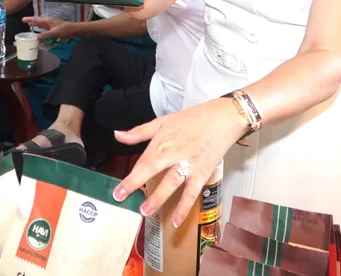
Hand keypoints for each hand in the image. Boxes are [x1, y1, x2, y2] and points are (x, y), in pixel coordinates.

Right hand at [23, 16, 74, 40]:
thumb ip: (45, 35)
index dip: (30, 19)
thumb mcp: (54, 32)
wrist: (73, 30)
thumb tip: (36, 38)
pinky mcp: (53, 30)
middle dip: (32, 21)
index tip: (23, 19)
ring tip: (30, 25)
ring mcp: (51, 26)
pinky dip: (41, 30)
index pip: (37, 19)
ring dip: (36, 25)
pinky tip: (40, 33)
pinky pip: (45, 29)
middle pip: (38, 21)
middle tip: (24, 21)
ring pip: (41, 25)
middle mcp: (48, 22)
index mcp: (48, 21)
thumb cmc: (64, 29)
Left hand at [112, 98, 245, 226]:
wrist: (222, 119)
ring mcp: (189, 164)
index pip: (143, 160)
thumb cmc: (193, 119)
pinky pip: (191, 193)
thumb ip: (139, 132)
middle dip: (134, 183)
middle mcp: (173, 153)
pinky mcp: (202, 173)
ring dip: (157, 197)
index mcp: (162, 141)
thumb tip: (118, 135)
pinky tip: (175, 221)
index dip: (132, 174)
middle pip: (151, 168)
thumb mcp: (163, 121)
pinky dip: (184, 207)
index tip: (120, 189)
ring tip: (145, 211)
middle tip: (121, 197)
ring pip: (170, 182)